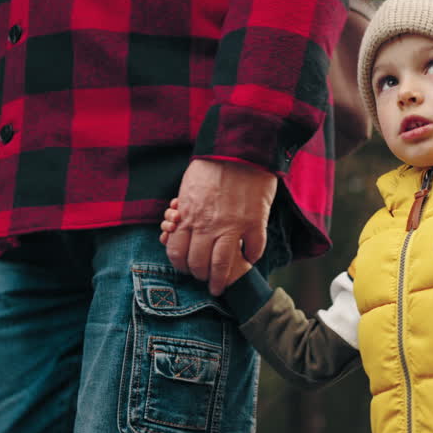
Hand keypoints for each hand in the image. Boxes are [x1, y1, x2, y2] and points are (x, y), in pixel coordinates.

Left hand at [165, 159, 276, 294]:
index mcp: (188, 216)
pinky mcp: (255, 223)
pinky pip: (254, 251)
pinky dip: (251, 258)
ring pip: (223, 266)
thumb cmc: (213, 165)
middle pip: (199, 265)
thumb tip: (178, 229)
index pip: (177, 253)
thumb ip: (185, 212)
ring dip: (223, 280)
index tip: (188, 269)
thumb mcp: (188, 188)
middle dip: (201, 276)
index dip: (181, 266)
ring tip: (224, 285)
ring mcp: (232, 226)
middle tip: (206, 279)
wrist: (240, 147)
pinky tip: (249, 257)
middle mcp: (207, 226)